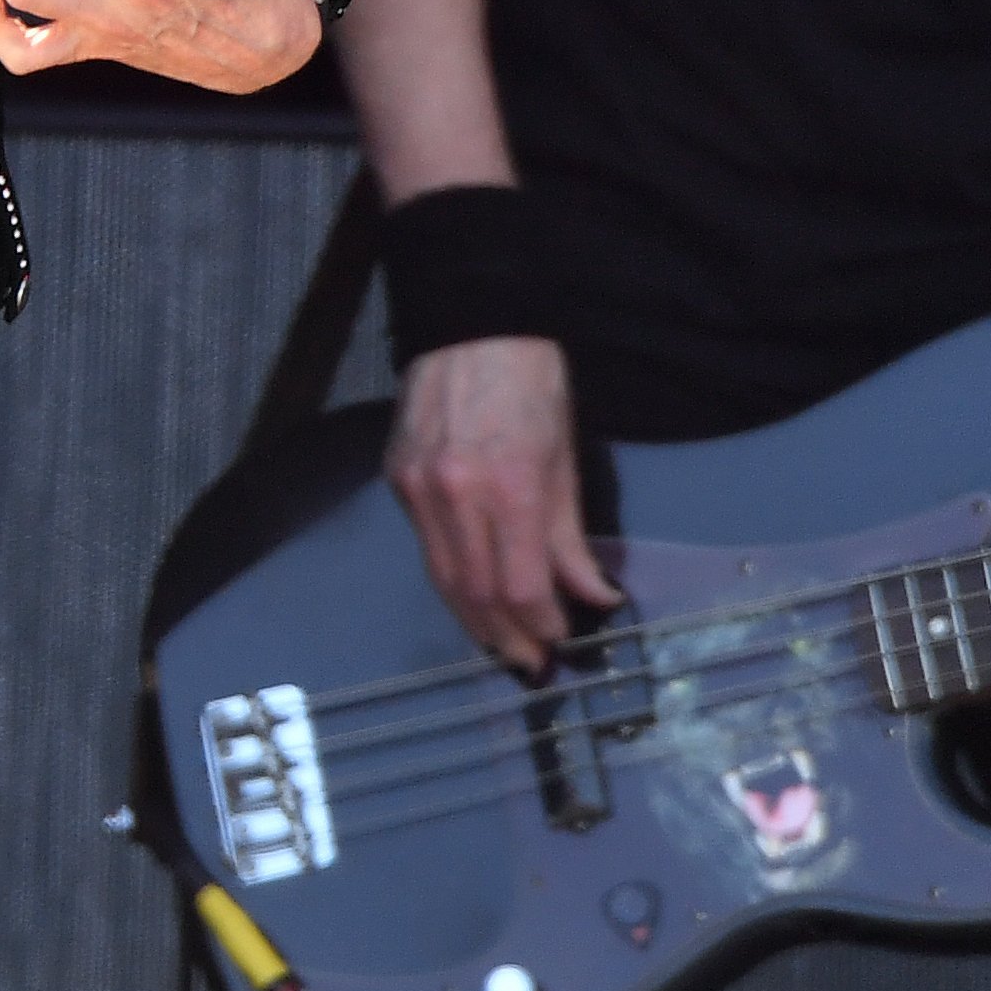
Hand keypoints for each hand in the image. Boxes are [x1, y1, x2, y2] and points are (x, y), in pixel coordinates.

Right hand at [385, 335, 622, 675]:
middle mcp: (454, 495)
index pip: (520, 585)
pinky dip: (452, 582)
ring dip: (475, 623)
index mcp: (508, 485)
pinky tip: (473, 598)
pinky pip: (426, 549)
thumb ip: (571, 535)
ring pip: (444, 581)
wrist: (471, 325)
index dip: (541, 625)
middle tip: (531, 665)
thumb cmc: (533, 384)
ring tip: (503, 646)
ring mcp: (417, 489)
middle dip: (507, 638)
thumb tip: (594, 597)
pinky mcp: (396, 481)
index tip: (562, 644)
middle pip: (477, 594)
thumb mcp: (565, 457)